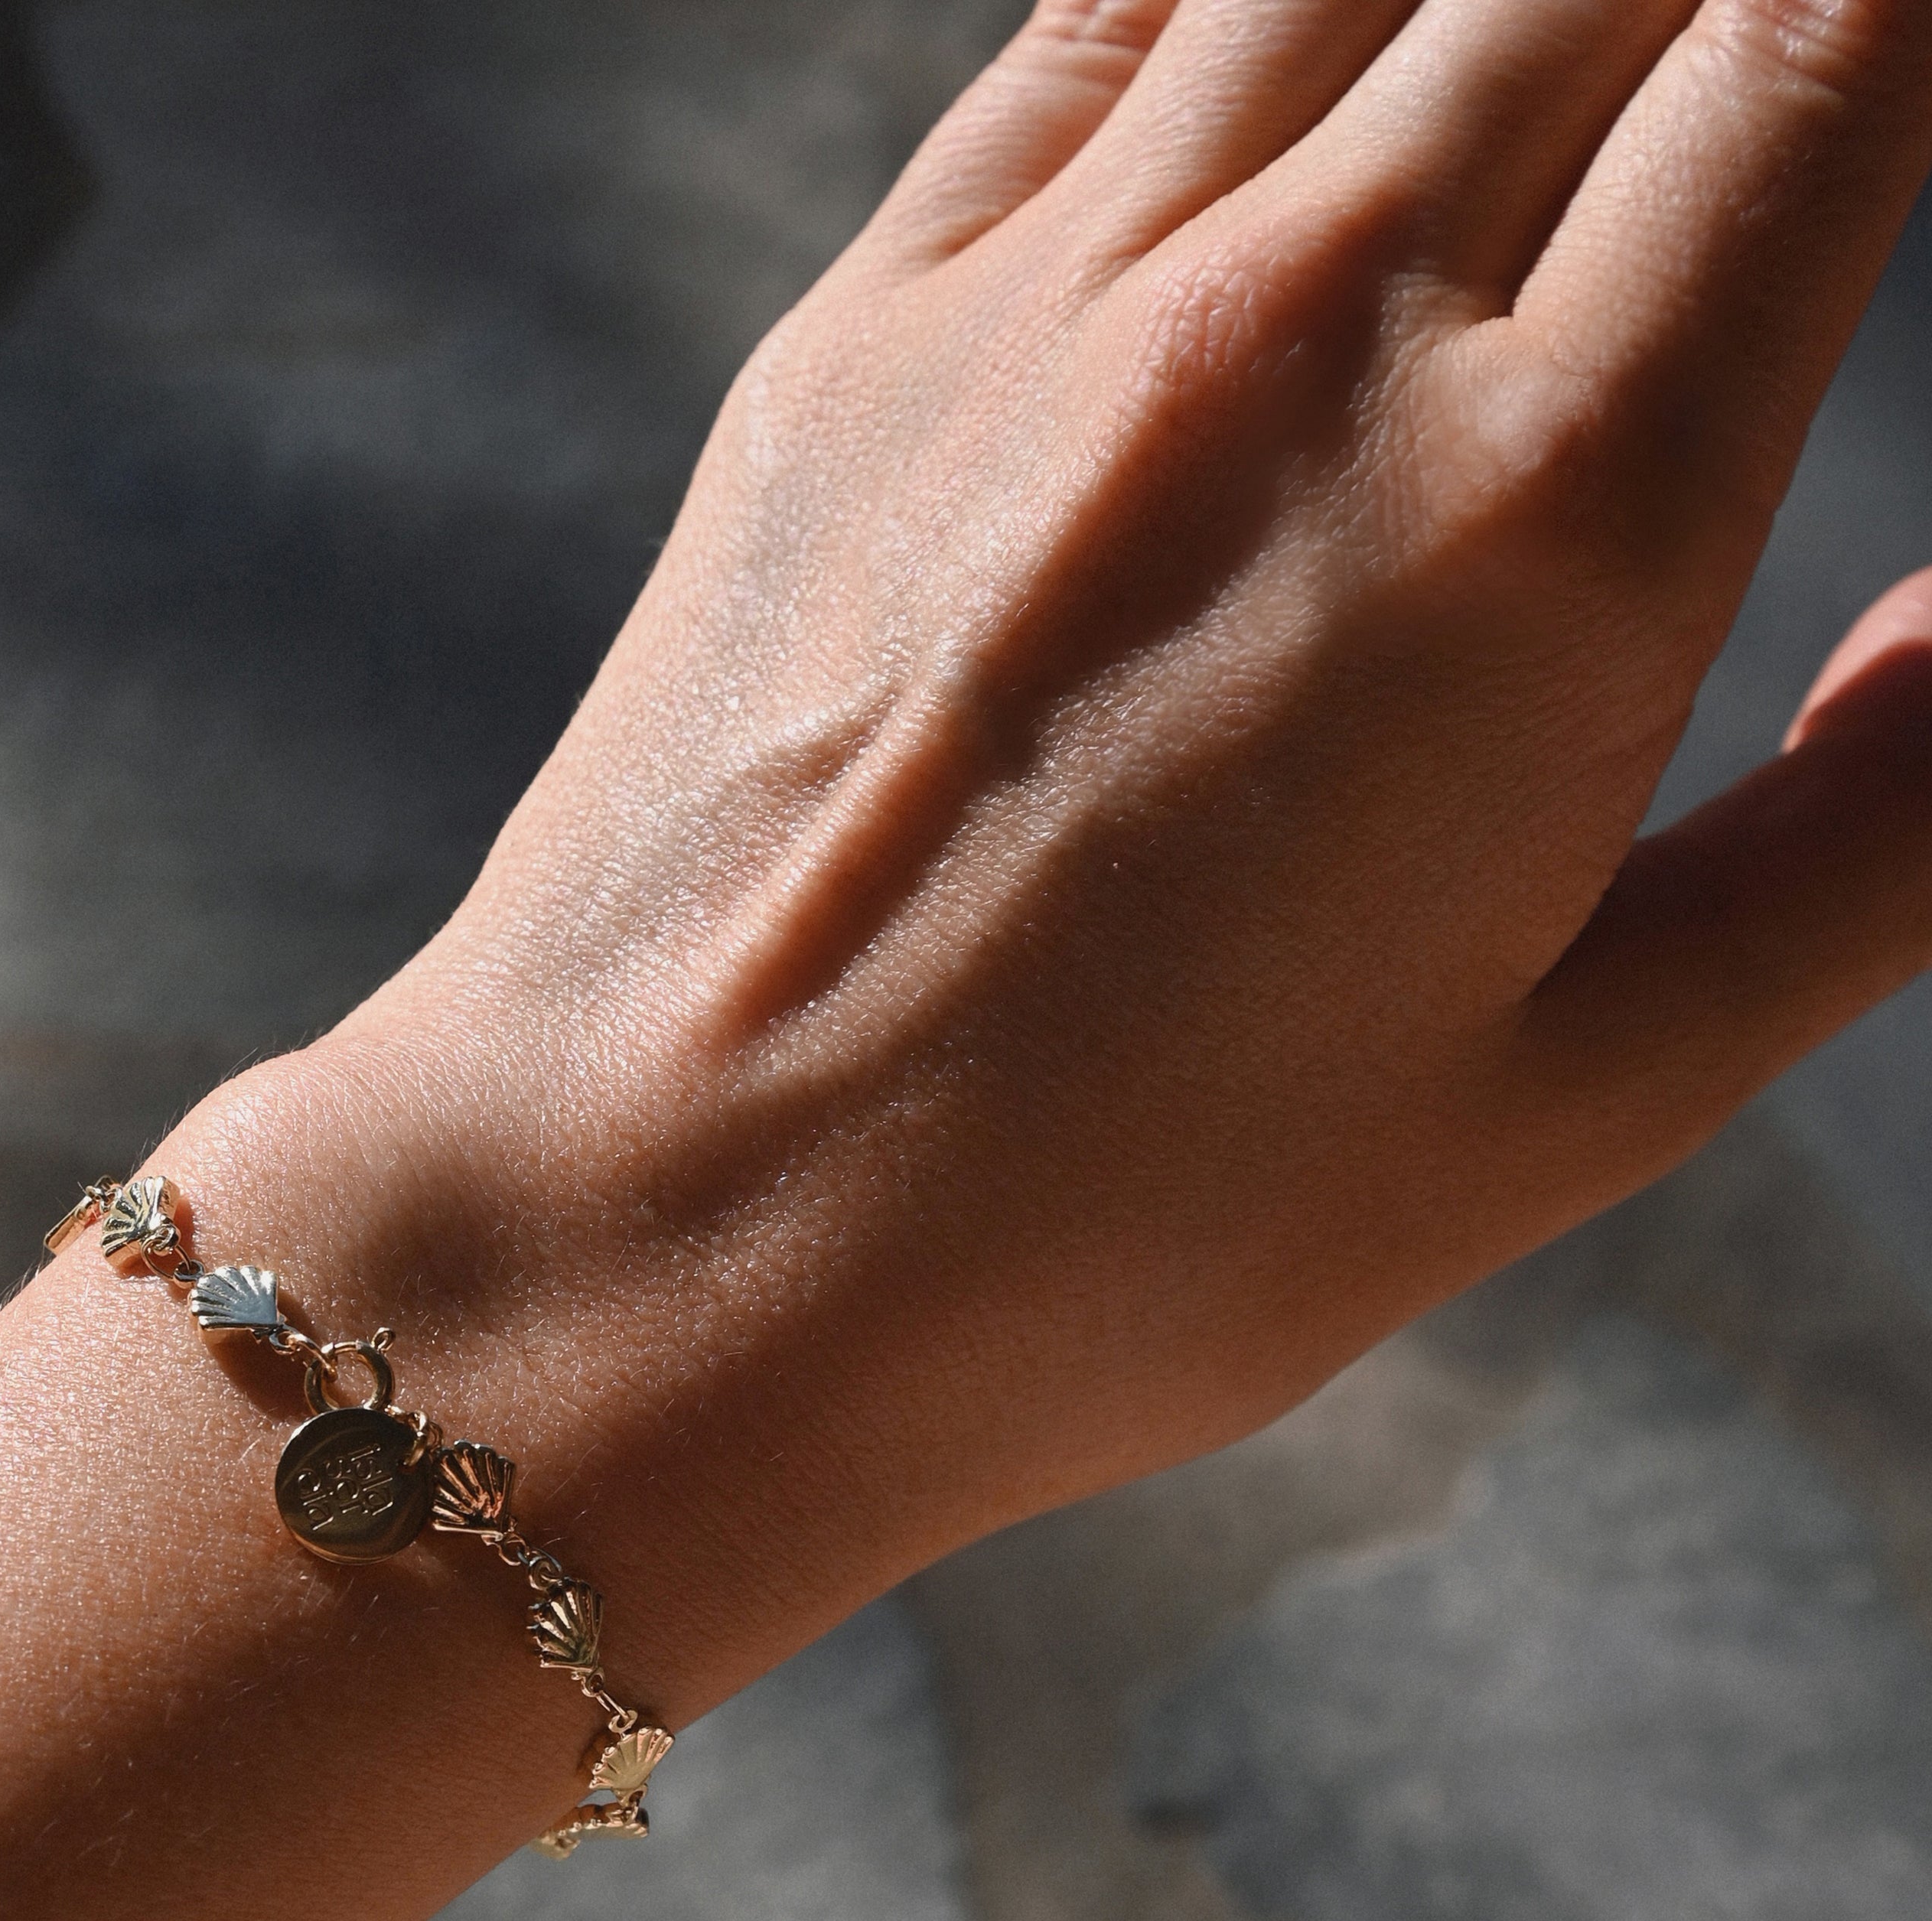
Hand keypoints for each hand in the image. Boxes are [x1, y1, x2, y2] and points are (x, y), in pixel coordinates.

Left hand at [226, 0, 1931, 1697]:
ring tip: (1524, 95)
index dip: (1883, 12)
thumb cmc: (1112, 1234)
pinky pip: (1103, 14)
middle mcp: (1307, 331)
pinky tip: (1291, 53)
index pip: (1832, 28)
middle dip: (1723, 1)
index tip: (1876, 73)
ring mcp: (1051, 305)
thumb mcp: (1573, 1099)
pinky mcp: (856, 330)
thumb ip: (1875, 846)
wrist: (666, 1241)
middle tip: (1729, 110)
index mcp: (1550, 517)